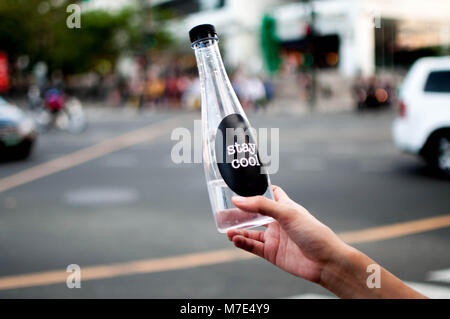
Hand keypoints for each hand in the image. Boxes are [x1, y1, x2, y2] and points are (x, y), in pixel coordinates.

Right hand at [227, 186, 347, 283]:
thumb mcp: (287, 212)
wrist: (325, 261)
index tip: (242, 185)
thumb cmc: (314, 232)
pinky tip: (235, 239)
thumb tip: (238, 200)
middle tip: (225, 211)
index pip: (270, 194)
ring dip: (239, 230)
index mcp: (284, 207)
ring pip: (251, 232)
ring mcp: (274, 238)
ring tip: (227, 229)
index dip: (258, 189)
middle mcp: (278, 222)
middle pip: (254, 215)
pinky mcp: (272, 253)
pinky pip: (253, 247)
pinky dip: (243, 243)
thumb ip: (262, 205)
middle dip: (240, 213)